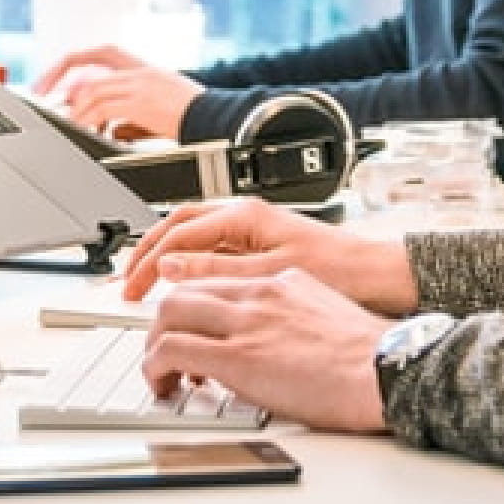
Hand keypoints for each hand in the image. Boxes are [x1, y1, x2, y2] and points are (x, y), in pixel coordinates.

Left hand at [34, 45, 201, 138]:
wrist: (221, 120)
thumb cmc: (196, 120)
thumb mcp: (160, 113)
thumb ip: (131, 117)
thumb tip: (109, 129)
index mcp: (145, 69)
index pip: (103, 52)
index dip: (76, 61)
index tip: (56, 79)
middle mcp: (141, 71)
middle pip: (90, 67)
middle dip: (61, 79)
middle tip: (44, 98)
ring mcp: (142, 84)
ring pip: (93, 90)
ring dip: (75, 108)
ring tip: (67, 124)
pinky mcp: (143, 102)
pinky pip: (105, 109)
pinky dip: (89, 120)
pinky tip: (86, 131)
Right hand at [123, 196, 418, 316]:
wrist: (376, 273)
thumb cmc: (337, 268)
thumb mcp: (270, 274)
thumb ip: (217, 269)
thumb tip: (172, 267)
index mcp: (245, 214)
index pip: (179, 233)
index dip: (148, 262)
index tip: (130, 288)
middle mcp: (246, 215)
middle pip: (180, 224)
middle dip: (148, 251)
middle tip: (127, 283)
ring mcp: (253, 228)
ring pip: (194, 234)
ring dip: (166, 255)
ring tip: (146, 282)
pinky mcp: (260, 244)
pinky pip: (212, 247)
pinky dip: (189, 262)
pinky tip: (184, 284)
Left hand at [143, 267, 389, 432]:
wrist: (382, 367)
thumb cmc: (366, 352)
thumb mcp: (324, 310)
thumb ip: (291, 309)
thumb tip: (277, 331)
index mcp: (280, 281)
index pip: (216, 277)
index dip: (191, 300)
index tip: (184, 322)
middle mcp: (258, 293)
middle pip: (185, 287)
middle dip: (162, 319)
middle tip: (162, 345)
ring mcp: (246, 322)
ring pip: (169, 312)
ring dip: (154, 342)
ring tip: (160, 370)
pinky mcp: (237, 356)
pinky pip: (173, 349)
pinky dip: (156, 365)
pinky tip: (164, 382)